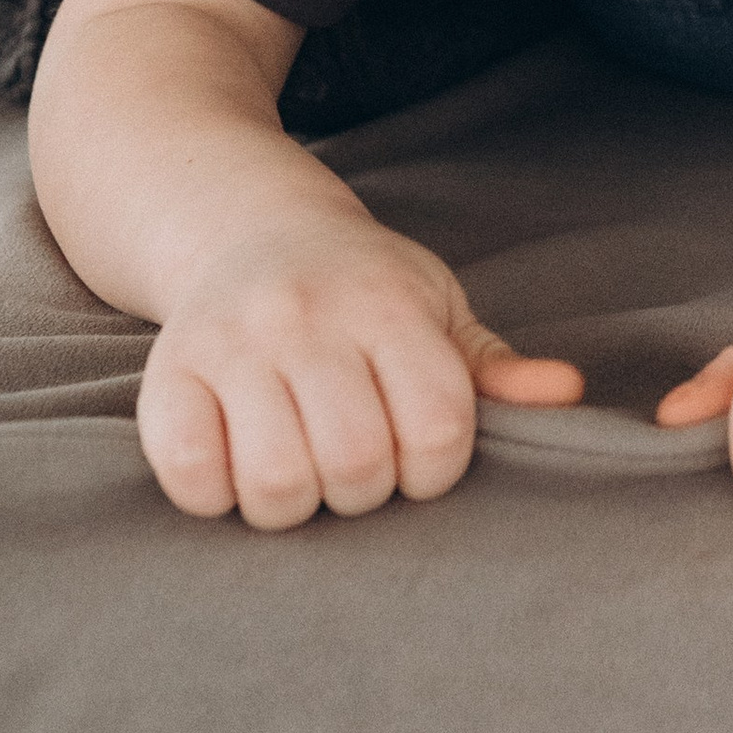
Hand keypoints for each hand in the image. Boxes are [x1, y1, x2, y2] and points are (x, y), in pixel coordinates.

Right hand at [136, 210, 582, 531]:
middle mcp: (308, 317)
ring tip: (300, 471)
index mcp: (389, 305)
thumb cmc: (362, 287)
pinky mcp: (167, 372)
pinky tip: (234, 468)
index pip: (438, 427)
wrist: (247, 227)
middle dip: (364, 493)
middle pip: (357, 464)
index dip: (434, 470)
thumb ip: (493, 366)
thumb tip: (565, 392)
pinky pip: (190, 474)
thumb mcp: (437, 308)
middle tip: (353, 467)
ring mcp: (232, 343)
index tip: (416, 458)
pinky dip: (215, 495)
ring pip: (275, 483)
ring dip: (293, 505)